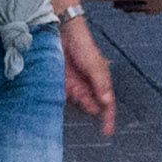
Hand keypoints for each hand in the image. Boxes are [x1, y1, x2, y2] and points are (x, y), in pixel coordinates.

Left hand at [60, 17, 116, 135]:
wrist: (61, 28)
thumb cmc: (81, 42)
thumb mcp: (94, 63)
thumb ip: (100, 82)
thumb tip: (107, 102)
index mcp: (99, 82)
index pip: (106, 104)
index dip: (108, 118)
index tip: (107, 132)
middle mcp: (86, 86)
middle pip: (89, 106)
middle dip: (87, 109)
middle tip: (79, 100)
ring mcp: (71, 85)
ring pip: (74, 104)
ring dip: (72, 105)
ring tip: (67, 93)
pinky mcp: (58, 83)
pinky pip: (59, 98)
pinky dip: (57, 101)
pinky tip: (53, 99)